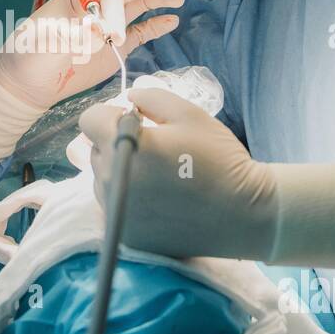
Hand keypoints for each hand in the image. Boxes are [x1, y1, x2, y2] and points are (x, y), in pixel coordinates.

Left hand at [0, 0, 182, 163]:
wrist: (24, 84)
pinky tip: (171, 20)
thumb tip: (100, 32)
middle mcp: (95, 6)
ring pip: (137, 7)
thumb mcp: (44, 41)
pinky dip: (155, 26)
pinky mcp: (114, 47)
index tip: (105, 37)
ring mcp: (107, 27)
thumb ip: (73, 33)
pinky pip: (139, 32)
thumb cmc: (28, 57)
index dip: (113, 15)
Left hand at [78, 88, 272, 258]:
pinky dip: (128, 200)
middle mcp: (111, 181)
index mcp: (124, 146)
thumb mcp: (189, 114)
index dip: (111, 115)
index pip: (90, 120)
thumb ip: (151, 98)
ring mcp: (117, 213)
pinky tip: (159, 199)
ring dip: (119, 172)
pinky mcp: (126, 235)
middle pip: (94, 150)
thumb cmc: (219, 159)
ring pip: (101, 180)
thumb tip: (127, 99)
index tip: (136, 122)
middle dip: (116, 143)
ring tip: (157, 177)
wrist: (244, 214)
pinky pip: (114, 207)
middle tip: (154, 151)